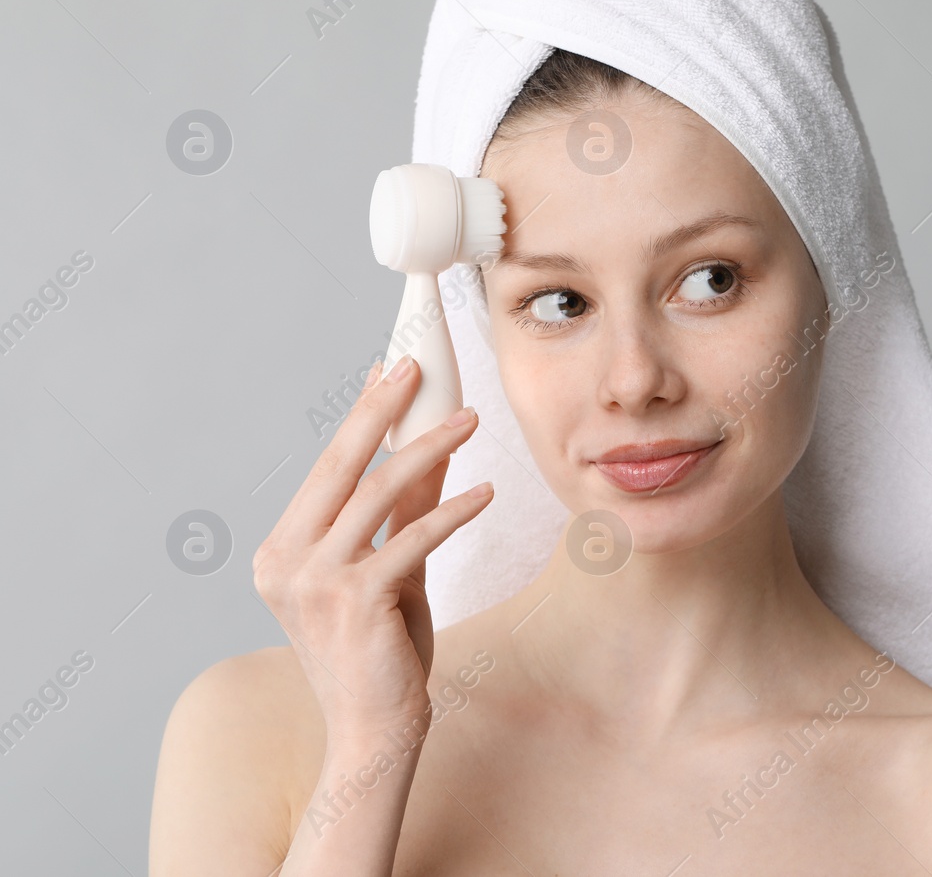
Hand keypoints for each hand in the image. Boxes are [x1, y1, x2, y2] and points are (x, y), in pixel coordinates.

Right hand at [252, 355, 492, 744]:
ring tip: (469, 420)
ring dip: (428, 449)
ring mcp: (313, 581)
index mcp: (280, 552)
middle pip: (339, 466)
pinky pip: (411, 538)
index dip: (360, 415)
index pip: (325, 469)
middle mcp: (284, 562)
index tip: (387, 369)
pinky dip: (452, 511)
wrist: (374, 731)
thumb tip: (432, 447)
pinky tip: (486, 492)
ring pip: (376, 493)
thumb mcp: (392, 570)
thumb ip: (404, 513)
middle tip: (416, 364)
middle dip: (380, 408)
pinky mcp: (355, 600)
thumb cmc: (381, 653)